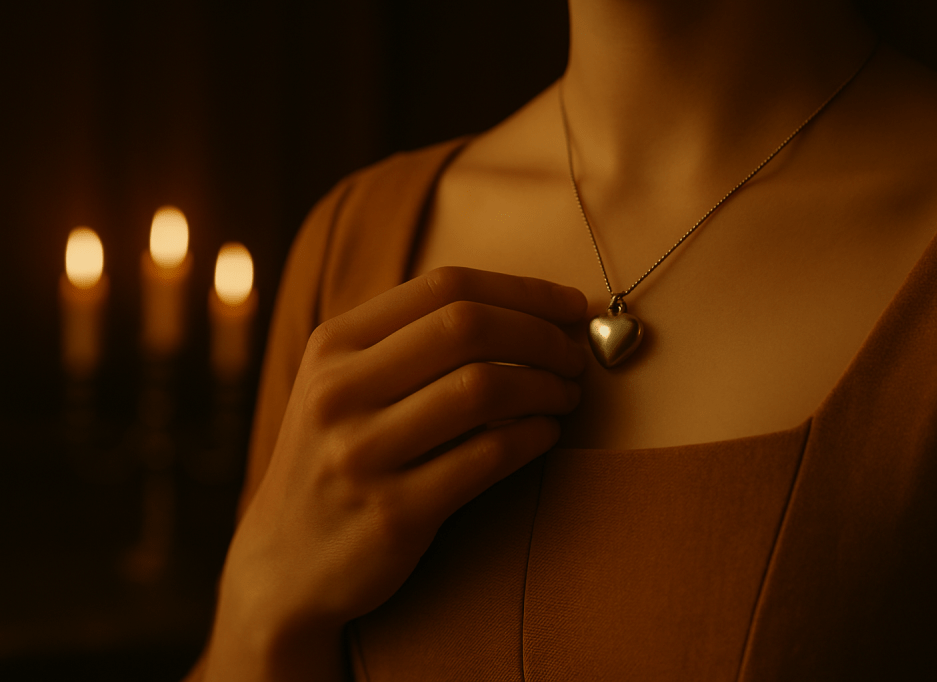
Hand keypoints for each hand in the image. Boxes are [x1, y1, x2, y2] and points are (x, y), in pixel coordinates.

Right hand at [203, 267, 587, 680]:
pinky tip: (547, 433)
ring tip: (566, 395)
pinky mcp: (395, 513)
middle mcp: (339, 392)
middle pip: (467, 328)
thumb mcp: (343, 386)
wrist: (284, 565)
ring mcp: (363, 454)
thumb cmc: (336, 460)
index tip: (570, 305)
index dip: (522, 290)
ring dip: (545, 386)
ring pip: (483, 388)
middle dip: (541, 336)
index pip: (444, 287)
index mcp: (333, 345)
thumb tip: (522, 309)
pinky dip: (534, 437)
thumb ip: (409, 343)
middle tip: (575, 355)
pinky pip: (488, 457)